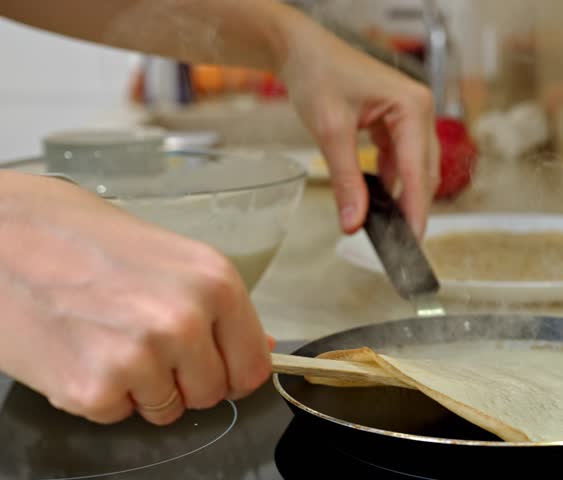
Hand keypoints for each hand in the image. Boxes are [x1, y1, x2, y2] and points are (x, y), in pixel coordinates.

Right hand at [0, 172, 270, 424]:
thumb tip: (261, 348)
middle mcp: (186, 321)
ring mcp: (140, 357)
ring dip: (141, 388)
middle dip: (184, 380)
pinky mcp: (93, 388)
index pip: (254, 366)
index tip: (213, 365)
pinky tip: (80, 350)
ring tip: (107, 339)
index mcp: (216, 283)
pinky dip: (99, 394)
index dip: (232, 371)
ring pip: (167, 410)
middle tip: (144, 342)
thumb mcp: (173, 258)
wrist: (5, 235)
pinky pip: (117, 415)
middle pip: (212, 394)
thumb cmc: (85, 239)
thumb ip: (219, 308)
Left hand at [278, 10, 439, 237]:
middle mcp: (420, 110)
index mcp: (413, 107)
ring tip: (388, 226)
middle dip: (412, 207)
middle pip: (423, 172)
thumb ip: (346, 180)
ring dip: (402, 195)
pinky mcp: (396, 122)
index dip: (416, 209)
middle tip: (401, 242)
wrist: (301, 49)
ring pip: (414, 168)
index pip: (418, 170)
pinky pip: (401, 159)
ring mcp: (410, 116)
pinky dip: (391, 180)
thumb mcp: (330, 132)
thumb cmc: (318, 74)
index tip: (412, 241)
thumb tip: (354, 222)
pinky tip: (377, 199)